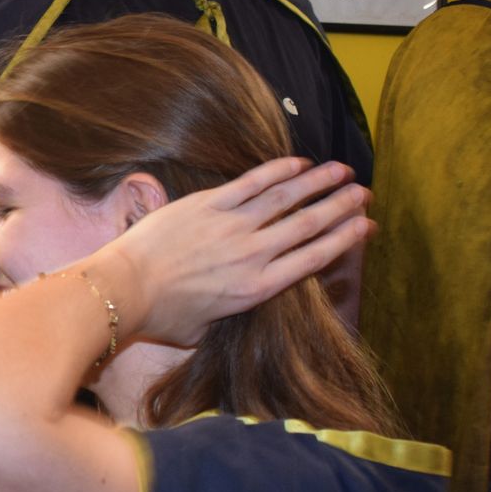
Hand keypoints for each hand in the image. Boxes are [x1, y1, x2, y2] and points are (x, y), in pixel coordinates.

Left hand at [83, 158, 372, 347]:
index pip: (313, 258)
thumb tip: (239, 307)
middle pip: (309, 224)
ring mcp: (232, 226)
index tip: (366, 225)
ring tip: (342, 170)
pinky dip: (278, 170)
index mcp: (258, 289)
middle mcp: (253, 255)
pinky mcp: (208, 205)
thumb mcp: (207, 329)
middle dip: (341, 206)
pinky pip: (251, 183)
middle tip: (364, 192)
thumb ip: (232, 313)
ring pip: (286, 198)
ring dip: (318, 182)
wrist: (124, 290)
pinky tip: (299, 162)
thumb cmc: (161, 316)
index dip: (344, 239)